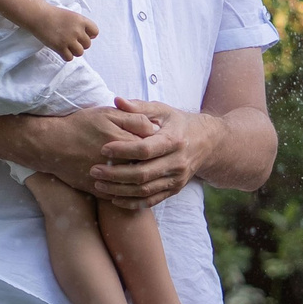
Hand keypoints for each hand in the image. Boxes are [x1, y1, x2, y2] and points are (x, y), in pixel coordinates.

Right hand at [20, 101, 156, 186]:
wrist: (51, 145)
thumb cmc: (80, 126)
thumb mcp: (108, 114)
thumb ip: (134, 118)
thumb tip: (155, 127)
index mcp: (127, 144)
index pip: (154, 150)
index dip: (157, 146)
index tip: (158, 144)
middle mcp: (121, 165)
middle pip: (147, 169)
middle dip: (152, 164)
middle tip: (152, 160)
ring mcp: (109, 180)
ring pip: (134, 185)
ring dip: (140, 180)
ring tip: (139, 171)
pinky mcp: (98, 191)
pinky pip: (119, 196)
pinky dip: (126, 193)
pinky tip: (127, 185)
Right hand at [27, 2, 99, 60]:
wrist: (38, 16)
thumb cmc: (54, 15)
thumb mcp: (71, 15)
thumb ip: (80, 25)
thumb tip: (90, 37)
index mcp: (81, 20)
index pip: (95, 32)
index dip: (89, 35)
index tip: (82, 35)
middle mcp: (77, 30)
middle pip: (87, 44)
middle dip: (80, 44)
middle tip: (71, 40)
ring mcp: (69, 39)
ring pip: (80, 52)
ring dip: (74, 51)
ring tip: (66, 46)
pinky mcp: (60, 47)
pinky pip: (69, 58)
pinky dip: (66, 56)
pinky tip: (61, 50)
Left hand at [88, 97, 212, 206]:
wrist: (207, 142)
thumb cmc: (179, 123)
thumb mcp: (163, 110)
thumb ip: (139, 107)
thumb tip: (117, 100)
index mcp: (174, 140)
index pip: (145, 149)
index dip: (123, 150)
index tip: (103, 149)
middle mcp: (177, 162)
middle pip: (143, 174)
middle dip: (116, 174)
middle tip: (94, 170)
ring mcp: (177, 179)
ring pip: (145, 190)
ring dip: (119, 190)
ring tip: (98, 185)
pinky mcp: (175, 189)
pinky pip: (151, 200)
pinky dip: (132, 203)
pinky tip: (114, 199)